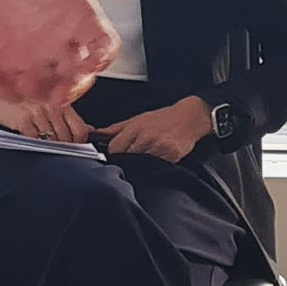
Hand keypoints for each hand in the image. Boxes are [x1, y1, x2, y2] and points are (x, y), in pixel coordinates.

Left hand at [0, 0, 117, 104]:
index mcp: (80, 16)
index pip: (104, 44)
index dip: (102, 58)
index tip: (93, 65)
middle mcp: (62, 40)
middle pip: (79, 76)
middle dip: (71, 89)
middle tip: (58, 95)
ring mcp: (37, 54)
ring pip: (45, 87)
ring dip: (34, 92)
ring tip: (18, 82)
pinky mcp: (10, 60)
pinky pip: (11, 84)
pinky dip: (3, 88)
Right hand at [0, 66, 90, 141]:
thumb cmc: (22, 99)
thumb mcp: (48, 104)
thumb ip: (67, 117)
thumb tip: (88, 130)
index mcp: (60, 102)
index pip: (79, 129)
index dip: (79, 143)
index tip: (75, 148)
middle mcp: (51, 106)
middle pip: (66, 137)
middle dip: (63, 147)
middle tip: (56, 149)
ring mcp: (38, 112)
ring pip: (51, 140)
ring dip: (48, 146)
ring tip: (42, 143)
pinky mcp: (23, 119)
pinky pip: (34, 140)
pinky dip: (33, 143)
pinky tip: (30, 139)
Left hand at [95, 97, 215, 165]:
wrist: (189, 118)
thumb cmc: (163, 118)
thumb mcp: (137, 119)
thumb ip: (115, 129)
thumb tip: (97, 134)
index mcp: (135, 128)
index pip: (115, 148)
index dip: (113, 154)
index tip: (116, 155)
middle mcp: (146, 137)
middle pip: (125, 158)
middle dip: (125, 161)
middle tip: (129, 159)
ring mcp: (159, 148)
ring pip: (139, 165)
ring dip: (138, 166)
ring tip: (143, 161)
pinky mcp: (171, 156)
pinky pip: (155, 167)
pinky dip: (153, 168)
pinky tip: (154, 162)